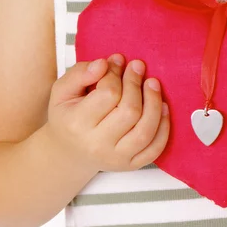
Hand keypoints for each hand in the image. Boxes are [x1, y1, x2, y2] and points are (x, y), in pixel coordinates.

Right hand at [46, 54, 169, 172]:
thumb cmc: (68, 117)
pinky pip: (155, 148)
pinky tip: (163, 107)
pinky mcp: (131, 165)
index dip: (117, 73)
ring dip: (154, 103)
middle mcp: (97, 145)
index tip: (119, 61)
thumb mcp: (62, 91)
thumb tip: (104, 63)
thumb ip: (80, 73)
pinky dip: (164, 126)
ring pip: (146, 130)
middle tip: (138, 67)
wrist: (69, 152)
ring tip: (153, 84)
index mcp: (77, 124)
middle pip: (130, 111)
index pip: (108, 94)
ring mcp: (116, 158)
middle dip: (136, 84)